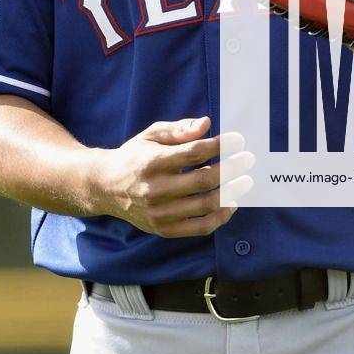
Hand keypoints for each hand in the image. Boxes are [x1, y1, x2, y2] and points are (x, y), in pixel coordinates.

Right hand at [84, 116, 253, 237]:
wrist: (106, 186)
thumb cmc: (135, 155)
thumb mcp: (152, 134)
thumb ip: (179, 129)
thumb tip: (206, 124)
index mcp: (152, 161)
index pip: (193, 153)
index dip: (220, 145)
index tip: (238, 139)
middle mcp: (155, 189)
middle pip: (202, 180)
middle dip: (231, 168)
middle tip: (248, 160)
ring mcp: (159, 213)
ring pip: (204, 206)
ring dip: (231, 193)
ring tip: (245, 181)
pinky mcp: (163, 229)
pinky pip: (198, 228)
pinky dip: (219, 218)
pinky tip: (232, 204)